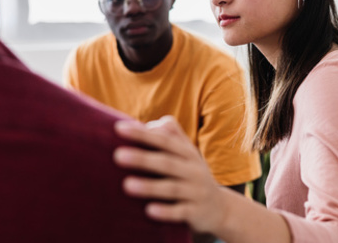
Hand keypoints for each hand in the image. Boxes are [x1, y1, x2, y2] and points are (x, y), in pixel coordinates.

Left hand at [113, 116, 227, 233]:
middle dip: (142, 158)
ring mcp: (196, 192)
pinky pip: (180, 212)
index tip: (118, 128)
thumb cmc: (191, 174)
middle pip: (166, 162)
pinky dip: (166, 211)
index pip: (164, 140)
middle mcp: (193, 170)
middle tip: (117, 155)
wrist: (220, 208)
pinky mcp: (196, 213)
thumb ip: (169, 135)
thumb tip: (145, 124)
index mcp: (187, 153)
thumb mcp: (186, 153)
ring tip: (126, 185)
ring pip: (172, 188)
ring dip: (149, 186)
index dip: (142, 134)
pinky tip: (149, 210)